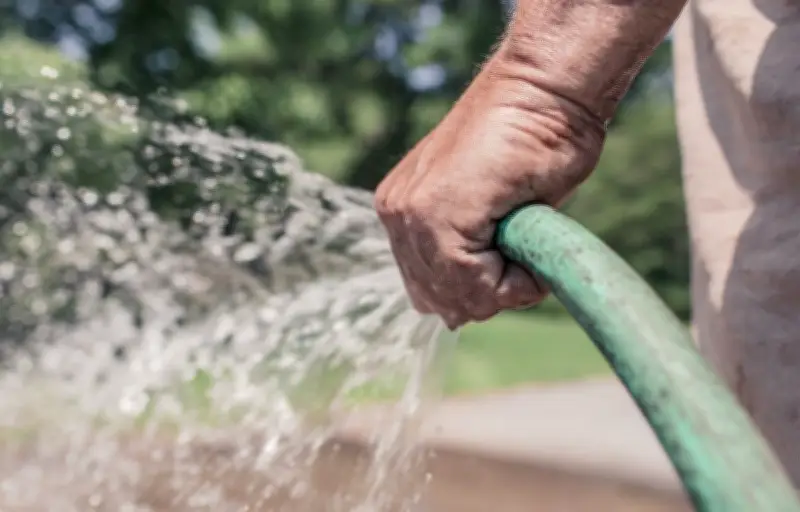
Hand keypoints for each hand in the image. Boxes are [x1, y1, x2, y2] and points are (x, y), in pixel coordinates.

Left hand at [374, 49, 606, 328]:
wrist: (545, 91)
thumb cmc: (533, 144)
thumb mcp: (493, 213)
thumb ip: (468, 255)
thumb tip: (455, 316)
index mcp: (404, 213)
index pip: (430, 291)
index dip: (480, 290)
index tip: (513, 250)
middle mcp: (397, 215)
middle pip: (439, 302)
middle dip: (488, 293)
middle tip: (522, 247)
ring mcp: (410, 214)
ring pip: (458, 298)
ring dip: (504, 286)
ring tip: (526, 237)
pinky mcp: (434, 214)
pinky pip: (475, 285)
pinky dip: (517, 280)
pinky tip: (529, 236)